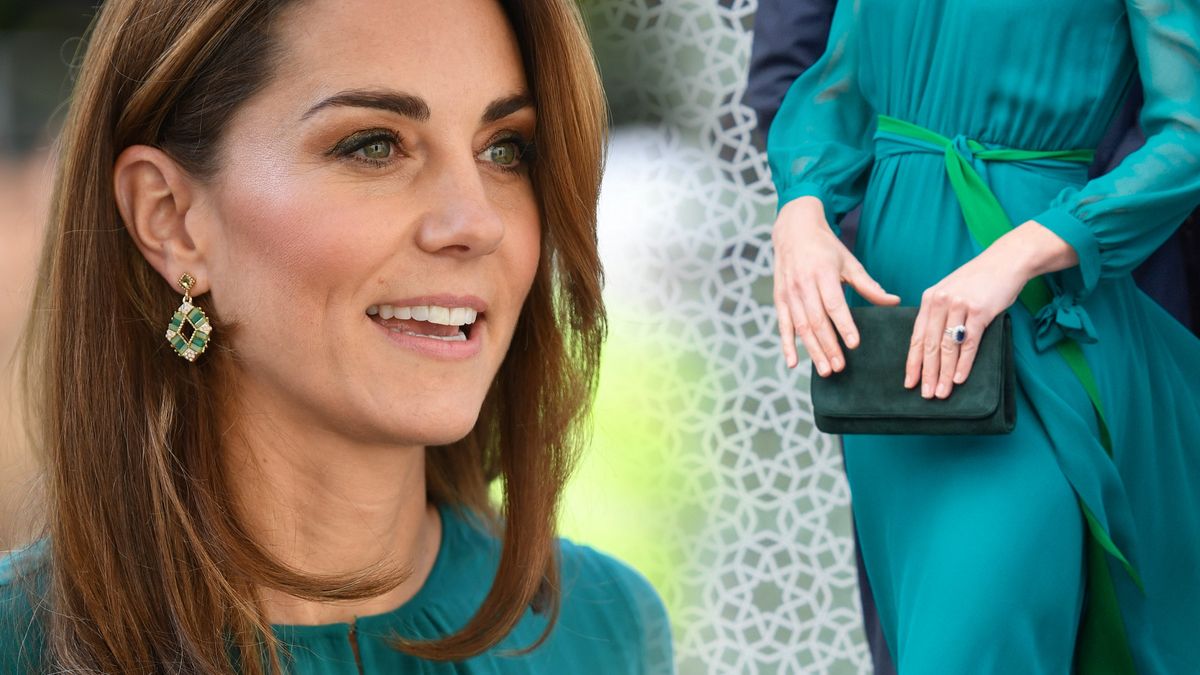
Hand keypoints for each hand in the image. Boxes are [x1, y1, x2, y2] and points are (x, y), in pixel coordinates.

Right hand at [772, 196, 900, 374]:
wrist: (794, 230)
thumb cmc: (826, 248)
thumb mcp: (849, 262)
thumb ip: (868, 285)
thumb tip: (893, 302)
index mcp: (823, 273)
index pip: (834, 304)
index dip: (843, 325)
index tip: (854, 344)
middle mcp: (804, 284)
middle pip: (817, 320)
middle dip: (829, 346)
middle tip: (840, 367)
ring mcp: (789, 292)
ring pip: (801, 327)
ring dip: (813, 350)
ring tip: (826, 370)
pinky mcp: (779, 298)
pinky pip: (783, 325)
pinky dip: (787, 345)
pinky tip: (793, 363)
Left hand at [904, 243, 1027, 398]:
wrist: (1006, 260)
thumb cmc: (979, 280)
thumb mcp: (951, 291)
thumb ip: (939, 313)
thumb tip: (932, 345)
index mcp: (929, 298)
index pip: (916, 337)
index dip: (912, 362)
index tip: (909, 382)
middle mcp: (940, 301)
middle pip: (929, 345)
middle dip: (927, 373)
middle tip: (925, 394)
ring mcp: (960, 306)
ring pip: (948, 347)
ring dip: (945, 373)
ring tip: (942, 392)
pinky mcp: (980, 311)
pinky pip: (969, 343)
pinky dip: (964, 363)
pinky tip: (960, 378)